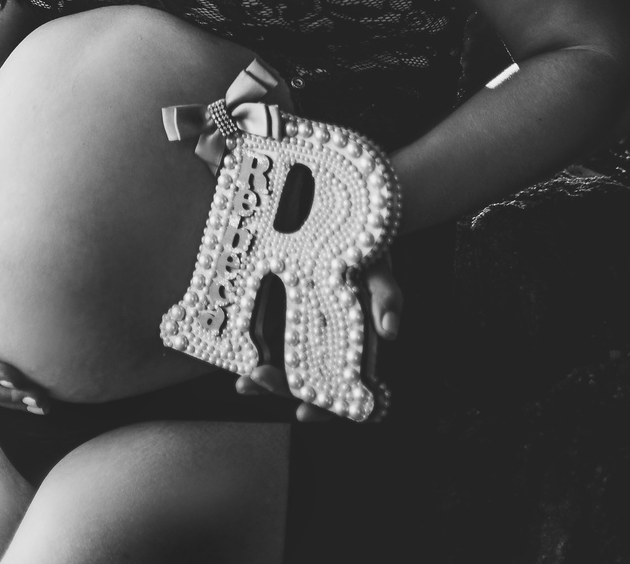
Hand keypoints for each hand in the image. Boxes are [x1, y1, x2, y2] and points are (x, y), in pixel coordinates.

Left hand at [234, 256, 400, 421]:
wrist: (340, 218)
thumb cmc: (363, 245)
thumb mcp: (377, 265)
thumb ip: (386, 294)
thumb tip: (390, 331)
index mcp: (357, 343)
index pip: (345, 388)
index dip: (327, 407)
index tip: (303, 412)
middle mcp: (331, 344)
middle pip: (310, 382)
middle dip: (283, 389)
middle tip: (260, 378)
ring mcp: (308, 331)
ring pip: (288, 369)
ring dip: (266, 381)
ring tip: (245, 382)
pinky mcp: (286, 315)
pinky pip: (271, 342)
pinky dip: (256, 355)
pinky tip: (239, 361)